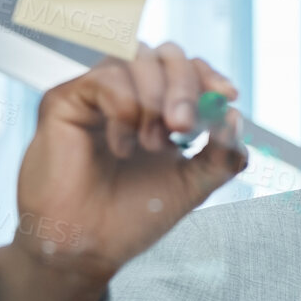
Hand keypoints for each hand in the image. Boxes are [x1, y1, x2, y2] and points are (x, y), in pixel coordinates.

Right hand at [0, 43, 246, 300]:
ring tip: (152, 144)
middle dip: (186, 86)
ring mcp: (97, 95)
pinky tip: (122, 147)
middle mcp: (129, 95)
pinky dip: (124, 110)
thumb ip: (222, 154)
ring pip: (136, 58)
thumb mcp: (194, 185)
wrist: (90, 246)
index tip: (227, 96)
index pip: (189, 68)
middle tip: (183, 127)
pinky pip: (105, 79)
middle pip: (167, 55)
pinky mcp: (66, 100)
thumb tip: (234, 117)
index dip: (210, 75)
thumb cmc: (133, 216)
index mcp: (160, 111)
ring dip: (155, 99)